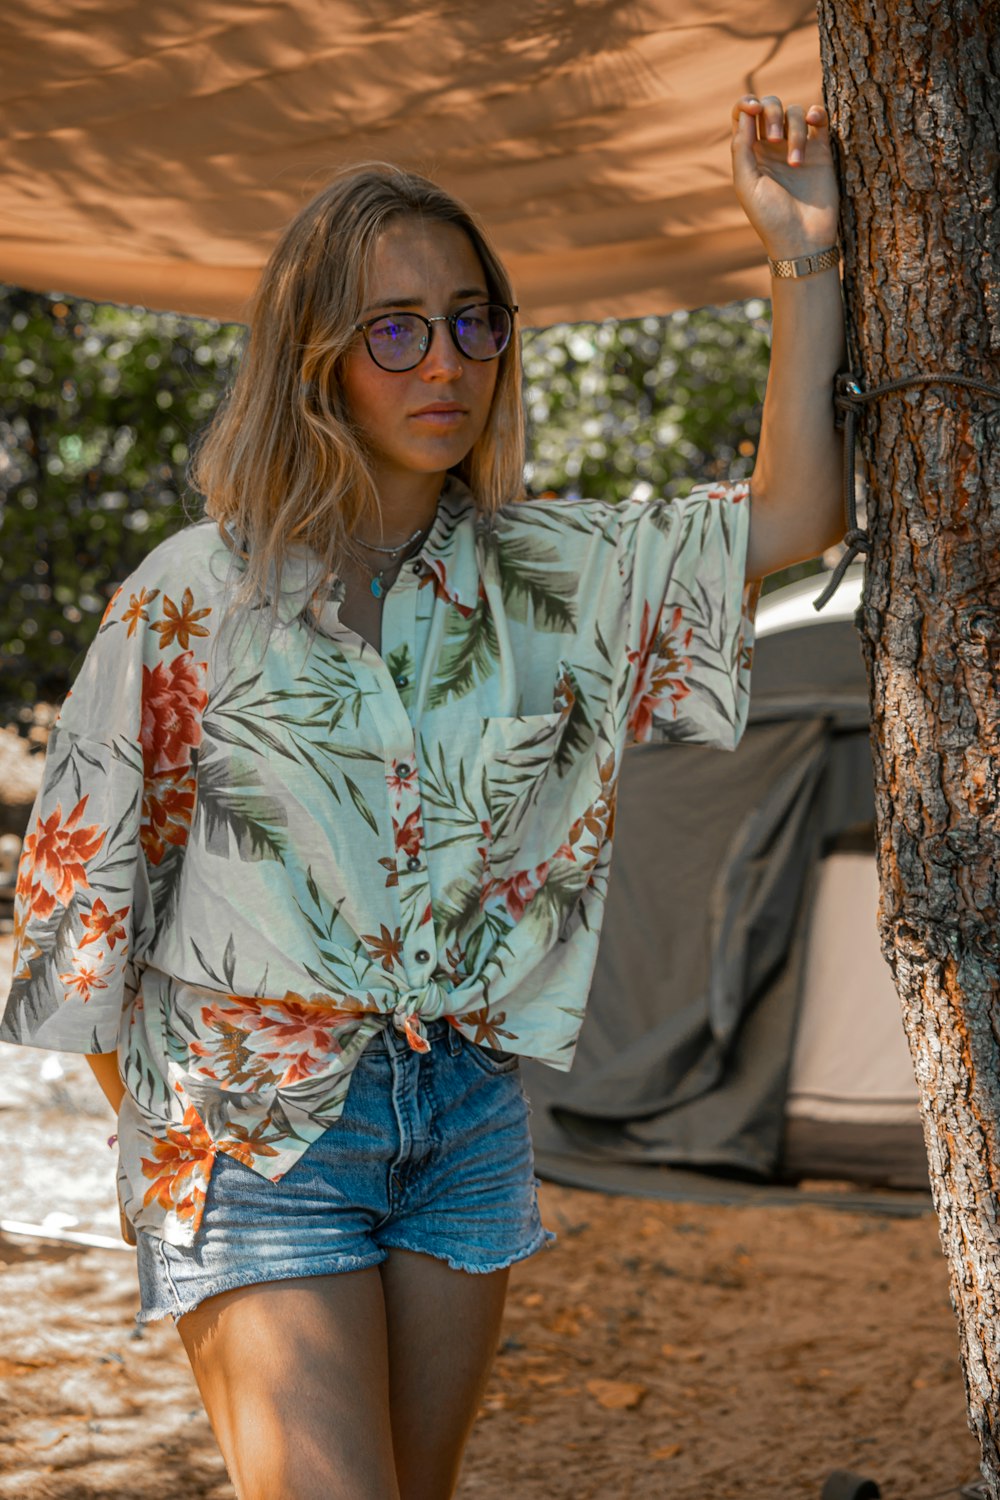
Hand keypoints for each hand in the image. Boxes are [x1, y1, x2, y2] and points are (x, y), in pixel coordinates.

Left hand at [731, 96, 839, 261]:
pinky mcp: (821, 151)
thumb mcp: (746, 184)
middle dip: (772, 113)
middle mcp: (772, 147)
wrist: (802, 239)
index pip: (744, 115)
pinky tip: (814, 121)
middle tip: (774, 140)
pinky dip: (816, 113)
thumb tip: (746, 111)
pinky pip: (820, 119)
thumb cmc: (769, 217)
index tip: (753, 110)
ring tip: (795, 163)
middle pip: (770, 106)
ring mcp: (797, 146)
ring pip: (795, 112)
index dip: (747, 103)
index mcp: (750, 154)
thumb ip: (741, 147)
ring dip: (794, 130)